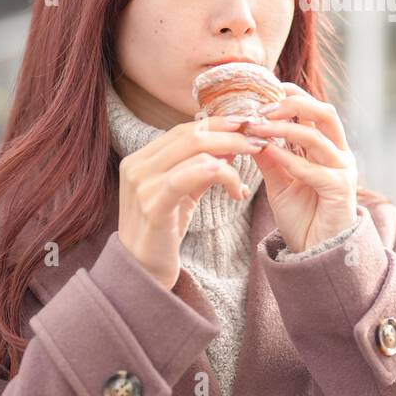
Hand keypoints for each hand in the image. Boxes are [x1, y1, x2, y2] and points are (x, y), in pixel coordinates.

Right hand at [116, 115, 268, 289]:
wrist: (142, 272)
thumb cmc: (163, 231)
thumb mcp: (183, 193)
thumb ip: (202, 167)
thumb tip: (231, 144)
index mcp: (141, 159)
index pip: (184, 130)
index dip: (218, 123)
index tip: (248, 124)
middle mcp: (136, 166)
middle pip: (190, 136)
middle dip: (230, 134)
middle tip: (259, 141)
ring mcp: (141, 186)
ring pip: (193, 151)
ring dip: (231, 152)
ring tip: (252, 164)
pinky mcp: (152, 207)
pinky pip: (184, 179)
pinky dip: (213, 172)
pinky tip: (234, 182)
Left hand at [242, 82, 358, 254]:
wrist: (316, 253)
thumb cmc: (302, 215)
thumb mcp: (278, 180)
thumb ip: (267, 155)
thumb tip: (246, 130)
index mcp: (327, 146)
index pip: (313, 109)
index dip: (291, 94)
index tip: (264, 90)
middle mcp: (338, 153)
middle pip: (324, 112)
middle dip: (293, 103)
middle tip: (262, 106)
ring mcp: (342, 170)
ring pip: (317, 137)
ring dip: (284, 128)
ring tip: (257, 126)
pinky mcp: (340, 190)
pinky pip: (313, 169)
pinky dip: (289, 158)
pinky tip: (268, 153)